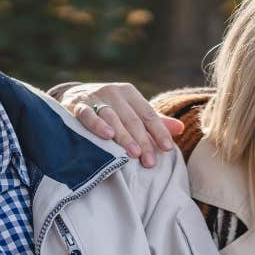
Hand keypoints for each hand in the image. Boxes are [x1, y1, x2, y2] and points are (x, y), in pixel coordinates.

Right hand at [58, 82, 182, 167]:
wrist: (73, 98)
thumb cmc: (109, 109)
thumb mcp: (131, 111)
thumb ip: (154, 121)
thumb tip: (181, 129)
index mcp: (130, 93)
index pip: (148, 114)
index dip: (159, 132)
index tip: (168, 149)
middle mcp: (114, 92)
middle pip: (132, 119)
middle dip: (143, 141)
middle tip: (150, 162)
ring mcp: (95, 97)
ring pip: (113, 118)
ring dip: (124, 136)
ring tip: (133, 154)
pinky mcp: (78, 105)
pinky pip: (88, 115)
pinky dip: (97, 124)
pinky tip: (107, 136)